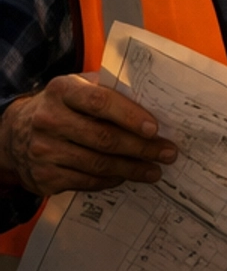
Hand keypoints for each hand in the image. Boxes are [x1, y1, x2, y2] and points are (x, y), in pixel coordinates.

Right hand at [0, 76, 177, 196]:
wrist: (13, 134)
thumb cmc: (61, 107)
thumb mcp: (77, 89)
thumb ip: (108, 91)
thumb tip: (154, 102)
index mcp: (62, 90)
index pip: (99, 102)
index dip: (130, 116)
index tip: (155, 128)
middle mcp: (49, 120)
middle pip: (103, 138)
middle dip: (141, 148)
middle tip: (167, 153)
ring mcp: (43, 150)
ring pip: (98, 164)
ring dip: (131, 169)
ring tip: (154, 171)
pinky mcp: (44, 177)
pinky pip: (85, 181)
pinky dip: (110, 180)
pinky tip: (125, 177)